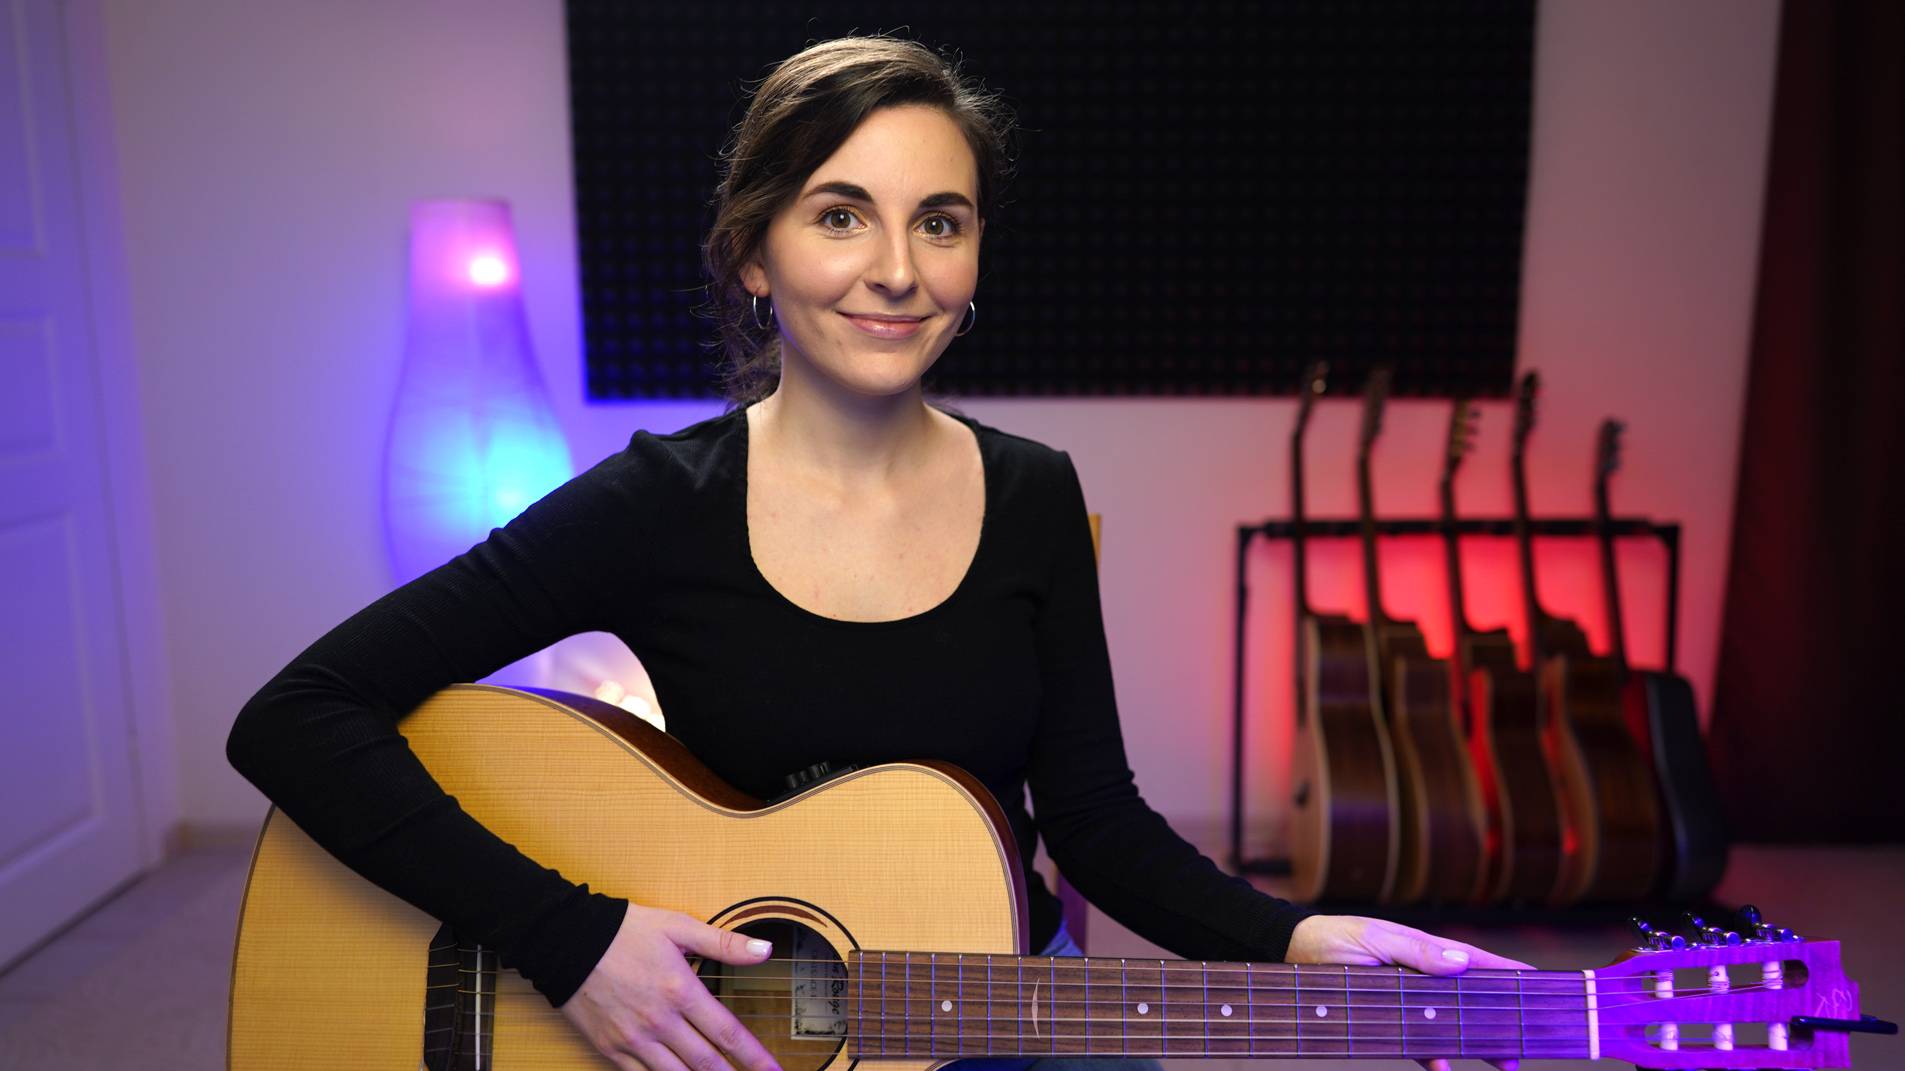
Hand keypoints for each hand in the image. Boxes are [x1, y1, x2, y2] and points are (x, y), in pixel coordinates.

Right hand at [559, 903, 784, 1070]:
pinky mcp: (612, 1049)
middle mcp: (660, 1021)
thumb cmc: (624, 931)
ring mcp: (634, 1040)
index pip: (728, 1033)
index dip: (755, 1058)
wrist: (566, 942)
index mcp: (681, 990)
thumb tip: (764, 950)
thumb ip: (723, 942)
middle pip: (707, 1063)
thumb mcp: (677, 926)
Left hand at [1287, 914, 1533, 1070]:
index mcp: (1424, 950)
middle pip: (1470, 1001)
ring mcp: (1406, 1000)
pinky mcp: (1386, 1020)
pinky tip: (1443, 1067)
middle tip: (1525, 1042)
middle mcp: (1421, 976)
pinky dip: (1432, 1056)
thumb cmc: (1333, 937)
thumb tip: (1461, 962)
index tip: (1540, 983)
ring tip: (1504, 1062)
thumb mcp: (1376, 940)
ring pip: (1449, 1025)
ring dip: (1474, 1044)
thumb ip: (1417, 952)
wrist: (1292, 952)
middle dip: (1499, 1020)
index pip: (1475, 962)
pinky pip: (1417, 1042)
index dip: (1507, 973)